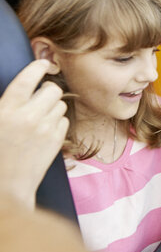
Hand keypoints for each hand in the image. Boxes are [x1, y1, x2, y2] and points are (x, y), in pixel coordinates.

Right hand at [0, 60, 67, 209]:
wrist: (5, 188)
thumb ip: (5, 105)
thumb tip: (19, 91)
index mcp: (6, 110)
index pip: (27, 79)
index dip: (37, 67)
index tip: (42, 63)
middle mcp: (28, 117)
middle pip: (52, 89)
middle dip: (47, 91)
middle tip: (38, 98)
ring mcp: (45, 129)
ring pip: (60, 104)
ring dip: (52, 107)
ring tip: (38, 117)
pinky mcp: (56, 141)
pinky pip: (64, 120)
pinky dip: (57, 122)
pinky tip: (44, 131)